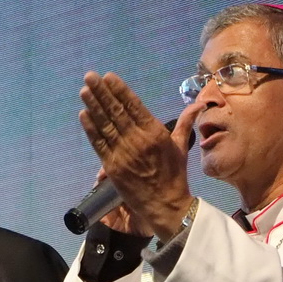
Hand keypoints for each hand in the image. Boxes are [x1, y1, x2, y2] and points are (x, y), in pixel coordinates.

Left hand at [79, 72, 195, 240]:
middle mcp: (138, 140)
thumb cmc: (174, 175)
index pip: (134, 106)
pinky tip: (83, 114)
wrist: (165, 204)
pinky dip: (90, 129)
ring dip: (93, 106)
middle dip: (102, 92)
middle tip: (90, 76)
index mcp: (155, 132)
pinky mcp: (112, 167)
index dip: (120, 90)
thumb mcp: (181, 145)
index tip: (109, 77)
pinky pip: (98, 144)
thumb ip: (186, 122)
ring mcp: (123, 153)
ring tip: (85, 90)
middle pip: (116, 112)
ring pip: (105, 125)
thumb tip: (199, 104)